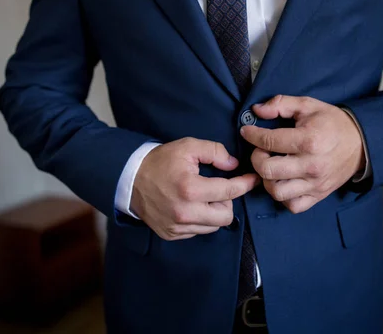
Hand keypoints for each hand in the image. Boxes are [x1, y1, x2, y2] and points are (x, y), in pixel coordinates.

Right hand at [131, 138, 260, 240]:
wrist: (130, 179)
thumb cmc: (160, 161)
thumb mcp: (187, 147)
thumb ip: (214, 151)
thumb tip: (233, 165)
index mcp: (191, 189)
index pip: (230, 191)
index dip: (245, 184)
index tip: (253, 179)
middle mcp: (185, 212)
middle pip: (226, 216)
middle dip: (227, 201)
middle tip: (218, 189)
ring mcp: (178, 227)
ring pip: (213, 226)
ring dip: (214, 212)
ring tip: (203, 197)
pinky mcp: (171, 234)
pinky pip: (198, 231)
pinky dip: (200, 220)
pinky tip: (191, 206)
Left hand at [240, 95, 365, 213]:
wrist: (360, 143)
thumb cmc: (331, 123)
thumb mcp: (308, 105)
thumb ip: (280, 104)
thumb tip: (256, 111)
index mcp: (309, 140)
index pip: (269, 141)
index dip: (252, 135)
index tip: (247, 131)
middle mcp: (311, 165)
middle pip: (268, 170)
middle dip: (256, 158)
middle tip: (261, 150)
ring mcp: (315, 183)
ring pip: (277, 192)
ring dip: (267, 179)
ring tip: (271, 167)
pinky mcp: (318, 195)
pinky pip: (293, 205)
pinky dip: (283, 196)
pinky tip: (283, 181)